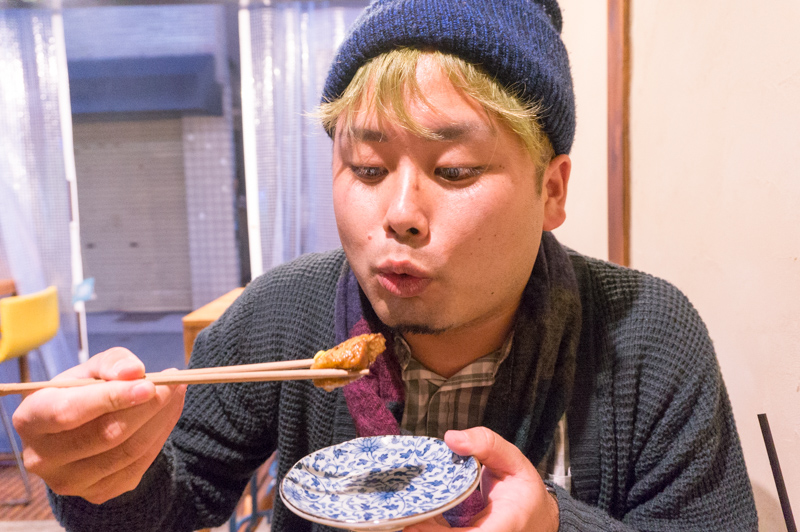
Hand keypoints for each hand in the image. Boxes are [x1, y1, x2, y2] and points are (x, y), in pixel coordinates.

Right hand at [12, 348, 185, 504]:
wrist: (79, 431)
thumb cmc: (82, 393)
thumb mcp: (91, 370)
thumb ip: (112, 363)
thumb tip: (134, 372)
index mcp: (31, 419)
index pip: (69, 412)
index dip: (111, 398)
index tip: (148, 384)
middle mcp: (43, 457)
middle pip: (105, 435)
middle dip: (147, 407)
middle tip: (172, 383)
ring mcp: (70, 481)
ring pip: (128, 452)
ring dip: (161, 418)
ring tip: (177, 390)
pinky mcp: (98, 493)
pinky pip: (140, 464)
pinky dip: (162, 433)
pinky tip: (171, 410)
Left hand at [405, 427, 558, 531]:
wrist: (537, 517)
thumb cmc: (525, 489)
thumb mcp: (513, 460)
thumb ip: (486, 444)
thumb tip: (452, 438)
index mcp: (506, 524)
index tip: (414, 523)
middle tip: (401, 515)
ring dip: (424, 531)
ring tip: (407, 512)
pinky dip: (430, 530)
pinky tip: (420, 515)